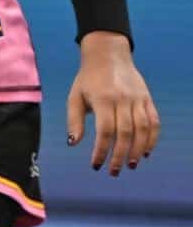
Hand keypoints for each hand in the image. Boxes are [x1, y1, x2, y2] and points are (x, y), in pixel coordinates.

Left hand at [66, 32, 159, 175]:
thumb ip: (74, 120)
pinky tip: (145, 152)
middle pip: (125, 133)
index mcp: (103, 99)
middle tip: (114, 172)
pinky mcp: (148, 99)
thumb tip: (73, 144)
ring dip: (137, 150)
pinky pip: (154, 121)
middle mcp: (122, 99)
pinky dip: (152, 138)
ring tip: (130, 165)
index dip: (101, 150)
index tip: (96, 165)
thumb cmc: (87, 79)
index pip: (105, 131)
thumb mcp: (75, 96)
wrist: (108, 55)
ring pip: (142, 129)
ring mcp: (138, 99)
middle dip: (120, 155)